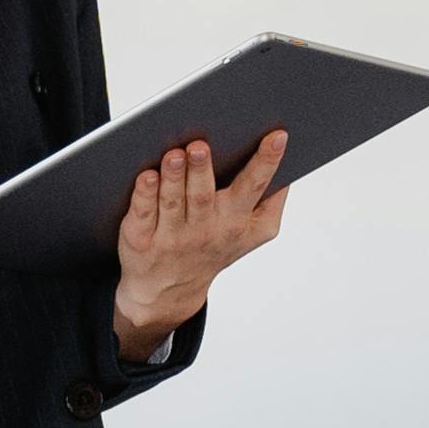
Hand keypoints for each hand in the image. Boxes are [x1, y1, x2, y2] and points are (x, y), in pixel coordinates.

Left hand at [111, 129, 288, 353]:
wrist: (170, 291)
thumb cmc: (213, 249)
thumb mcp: (253, 235)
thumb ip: (271, 204)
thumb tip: (288, 169)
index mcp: (235, 222)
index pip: (253, 188)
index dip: (267, 162)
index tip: (277, 136)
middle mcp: (204, 230)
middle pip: (204, 196)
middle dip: (202, 170)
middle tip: (200, 145)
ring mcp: (171, 236)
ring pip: (172, 202)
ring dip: (173, 178)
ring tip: (175, 155)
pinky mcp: (140, 239)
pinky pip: (142, 214)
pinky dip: (143, 196)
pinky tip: (146, 176)